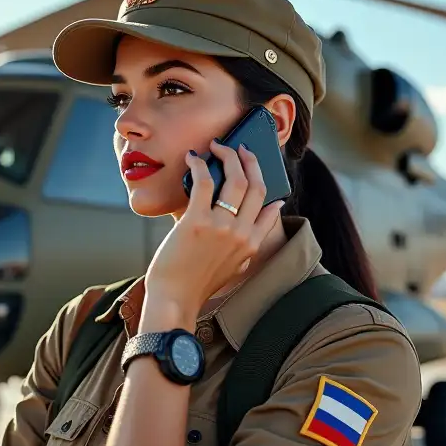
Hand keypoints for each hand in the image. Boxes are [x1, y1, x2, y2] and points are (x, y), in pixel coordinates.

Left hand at [142, 141, 284, 322]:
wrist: (174, 299)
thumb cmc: (198, 283)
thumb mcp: (236, 266)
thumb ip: (251, 243)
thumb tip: (271, 212)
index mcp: (252, 243)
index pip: (269, 204)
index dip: (265, 178)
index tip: (257, 163)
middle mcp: (241, 233)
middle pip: (255, 184)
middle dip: (248, 158)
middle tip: (238, 146)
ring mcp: (221, 227)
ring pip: (236, 178)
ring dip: (227, 155)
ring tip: (217, 146)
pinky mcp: (196, 222)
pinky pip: (204, 182)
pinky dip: (199, 164)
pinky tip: (192, 158)